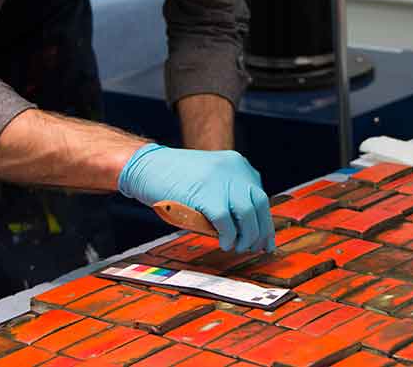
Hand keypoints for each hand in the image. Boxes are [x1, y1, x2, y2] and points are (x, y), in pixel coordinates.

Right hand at [118, 144, 274, 252]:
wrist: (147, 166)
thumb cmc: (174, 178)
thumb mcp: (209, 178)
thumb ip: (227, 195)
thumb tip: (244, 228)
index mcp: (237, 164)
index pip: (260, 196)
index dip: (265, 220)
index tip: (265, 238)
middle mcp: (234, 169)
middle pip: (260, 204)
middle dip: (261, 231)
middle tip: (256, 248)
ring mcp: (221, 180)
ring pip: (248, 214)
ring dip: (247, 236)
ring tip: (238, 247)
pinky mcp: (206, 194)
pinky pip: (226, 221)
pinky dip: (228, 236)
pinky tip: (224, 243)